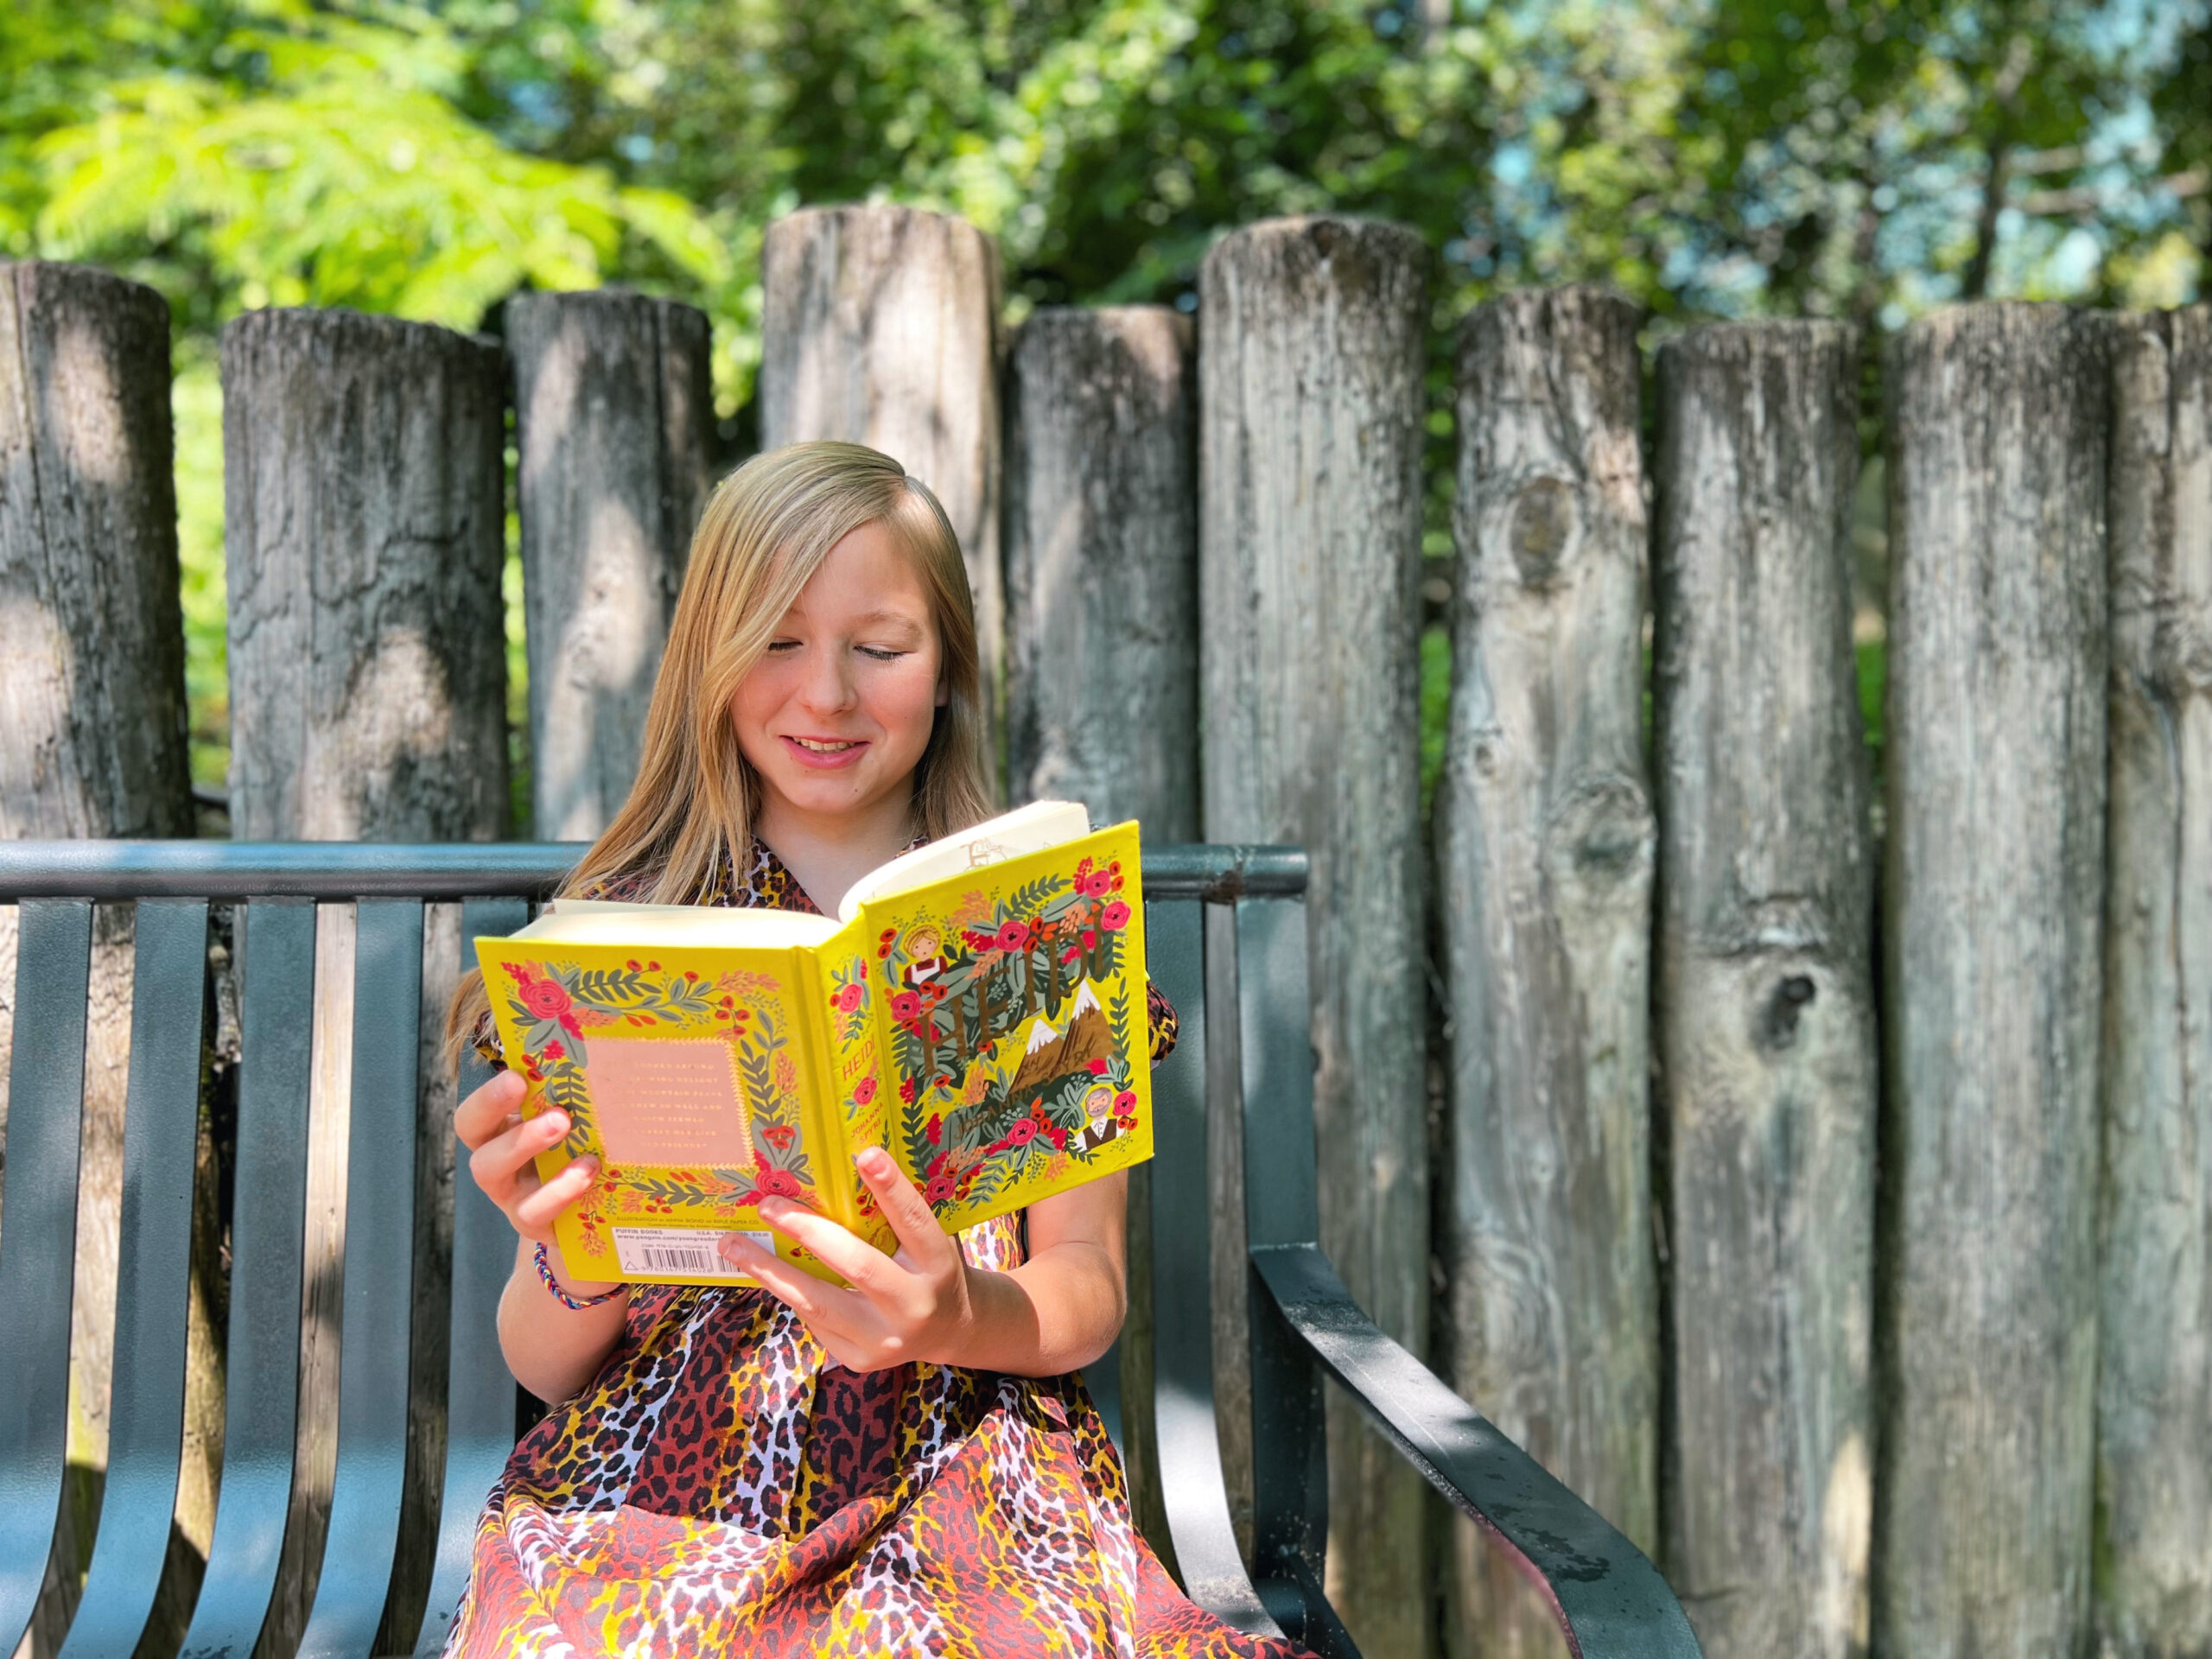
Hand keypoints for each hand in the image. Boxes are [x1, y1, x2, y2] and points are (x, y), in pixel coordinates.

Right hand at [453, 1069, 603, 1258]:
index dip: (488, 1094)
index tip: (516, 1075)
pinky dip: (560, 1187)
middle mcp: (494, 1158)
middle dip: (494, 1105)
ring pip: (489, 1169)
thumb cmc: (578, 1153)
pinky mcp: (530, 1222)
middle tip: (525, 1084)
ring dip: (524, 1141)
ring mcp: (508, 1193)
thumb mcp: (575, 1122)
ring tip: (563, 1123)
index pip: (475, 1108)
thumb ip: (576, 1094)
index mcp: (500, 1128)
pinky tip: (588, 1169)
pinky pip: (534, 1208)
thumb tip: (609, 1048)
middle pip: (471, 1131)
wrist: (590, 1216)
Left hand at [718, 1146, 972, 1372]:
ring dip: (769, 1270)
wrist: (949, 1331)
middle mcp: (914, 1303)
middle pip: (857, 1264)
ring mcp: (885, 1338)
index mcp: (937, 1263)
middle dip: (808, 1230)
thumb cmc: (928, 1270)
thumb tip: (830, 1179)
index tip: (865, 1154)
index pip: (914, 1221)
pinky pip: (814, 1320)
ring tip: (732, 1244)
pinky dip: (788, 1291)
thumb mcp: (927, 1242)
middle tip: (768, 1204)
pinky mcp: (859, 1359)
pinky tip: (764, 1271)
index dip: (891, 1188)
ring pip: (817, 1302)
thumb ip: (893, 1220)